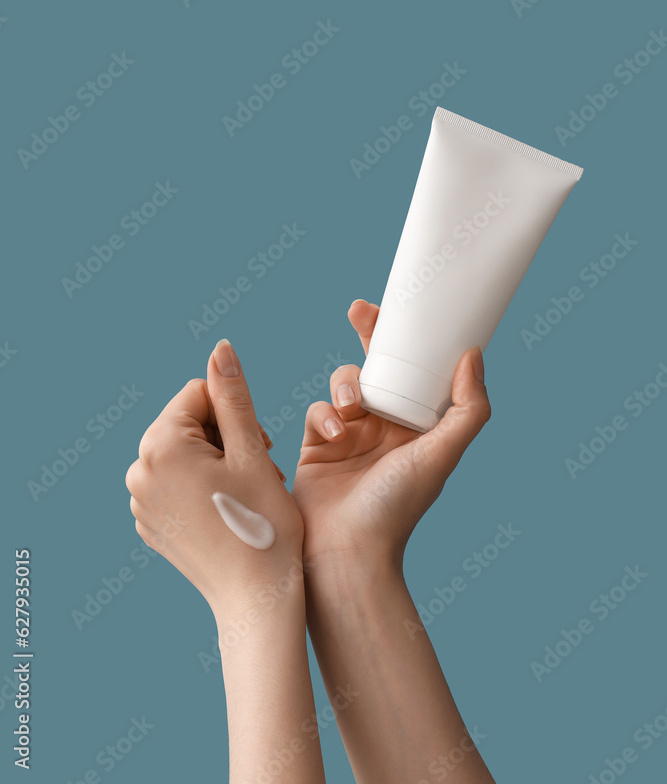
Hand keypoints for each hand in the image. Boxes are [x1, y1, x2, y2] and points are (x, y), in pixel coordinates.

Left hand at [125, 339, 303, 619]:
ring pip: (183, 452)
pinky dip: (201, 487)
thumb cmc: (263, 522)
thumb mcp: (252, 451)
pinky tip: (226, 512)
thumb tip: (220, 349)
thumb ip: (233, 395)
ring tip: (243, 492)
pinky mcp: (148, 523)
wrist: (256, 599)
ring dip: (215, 461)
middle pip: (188, 422)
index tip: (258, 447)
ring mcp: (139, 501)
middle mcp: (138, 470)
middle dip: (224, 436)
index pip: (199, 394)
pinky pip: (174, 483)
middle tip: (256, 470)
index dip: (236, 412)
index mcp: (161, 445)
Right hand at [292, 300, 491, 566]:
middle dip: (368, 335)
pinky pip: (318, 409)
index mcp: (418, 427)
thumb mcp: (442, 454)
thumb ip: (467, 409)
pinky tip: (333, 434)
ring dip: (346, 384)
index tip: (401, 311)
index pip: (416, 371)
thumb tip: (474, 357)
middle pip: (377, 365)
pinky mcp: (318, 445)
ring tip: (352, 407)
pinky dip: (324, 414)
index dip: (410, 341)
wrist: (347, 551)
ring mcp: (351, 435)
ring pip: (345, 384)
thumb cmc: (398, 507)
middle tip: (361, 311)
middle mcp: (386, 427)